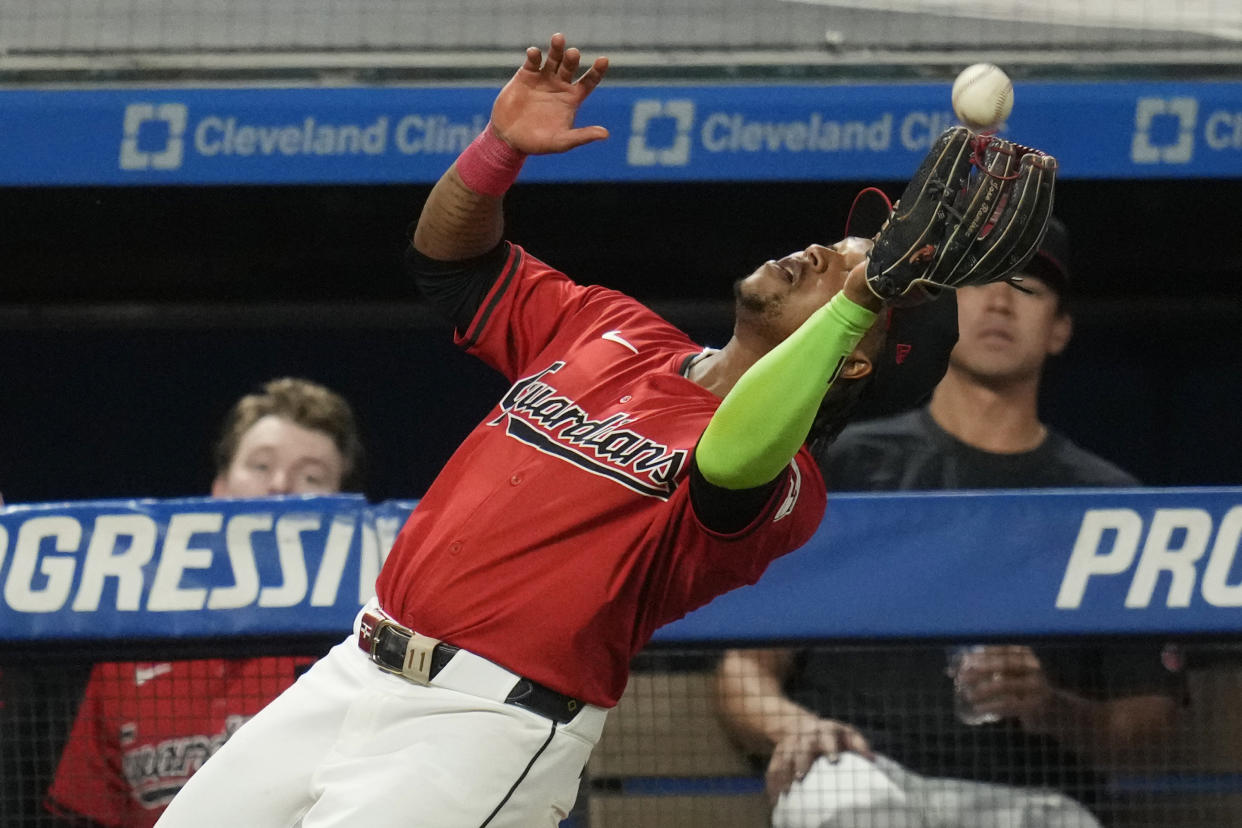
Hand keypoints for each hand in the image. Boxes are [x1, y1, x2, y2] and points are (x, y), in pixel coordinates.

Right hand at [490, 33, 609, 154]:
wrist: (509, 139)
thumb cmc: (537, 144)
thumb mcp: (561, 142)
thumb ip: (582, 136)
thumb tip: (605, 134)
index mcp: (572, 98)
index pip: (589, 81)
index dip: (597, 71)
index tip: (604, 60)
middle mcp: (560, 85)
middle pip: (570, 66)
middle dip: (572, 58)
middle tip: (573, 53)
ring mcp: (543, 78)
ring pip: (553, 58)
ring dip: (556, 48)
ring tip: (558, 38)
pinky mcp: (526, 75)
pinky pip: (533, 61)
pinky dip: (534, 55)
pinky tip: (534, 53)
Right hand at [764, 717, 871, 800]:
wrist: (798, 724)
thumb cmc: (831, 735)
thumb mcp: (847, 734)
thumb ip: (859, 744)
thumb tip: (873, 759)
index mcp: (823, 731)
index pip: (827, 737)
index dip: (830, 748)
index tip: (835, 761)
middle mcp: (803, 736)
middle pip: (801, 747)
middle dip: (801, 761)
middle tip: (801, 777)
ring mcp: (788, 744)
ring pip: (783, 758)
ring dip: (783, 774)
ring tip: (786, 793)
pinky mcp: (777, 754)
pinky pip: (772, 767)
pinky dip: (772, 782)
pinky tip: (774, 799)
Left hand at [954, 645, 1055, 727]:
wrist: (1055, 711)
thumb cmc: (1023, 688)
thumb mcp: (1010, 674)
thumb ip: (987, 669)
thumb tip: (950, 670)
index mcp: (1026, 654)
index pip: (1002, 649)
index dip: (981, 654)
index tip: (964, 660)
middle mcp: (1034, 667)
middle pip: (1003, 665)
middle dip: (980, 670)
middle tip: (962, 676)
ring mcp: (1037, 687)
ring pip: (1005, 685)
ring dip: (983, 690)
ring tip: (968, 695)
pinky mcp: (1036, 706)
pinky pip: (1009, 705)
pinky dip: (991, 707)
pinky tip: (978, 709)